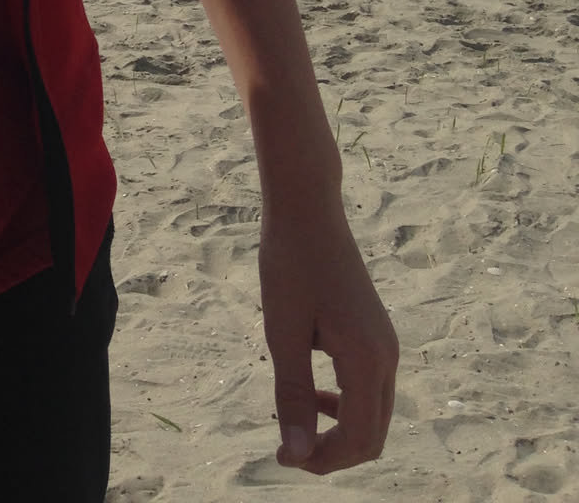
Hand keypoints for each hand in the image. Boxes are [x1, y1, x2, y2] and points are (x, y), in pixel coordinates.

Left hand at [259, 201, 397, 474]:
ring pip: (374, 414)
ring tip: (297, 421)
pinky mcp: (376, 333)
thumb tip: (295, 456)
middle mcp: (387, 356)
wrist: (308, 208)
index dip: (321, 460)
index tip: (280, 457)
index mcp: (368, 359)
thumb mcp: (283, 333)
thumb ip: (293, 397)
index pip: (358, 440)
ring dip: (339, 430)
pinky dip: (346, 404)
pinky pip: (370, 388)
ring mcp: (385, 344)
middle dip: (333, 452)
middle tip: (287, 448)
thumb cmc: (290, 264)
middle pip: (373, 435)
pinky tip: (313, 393)